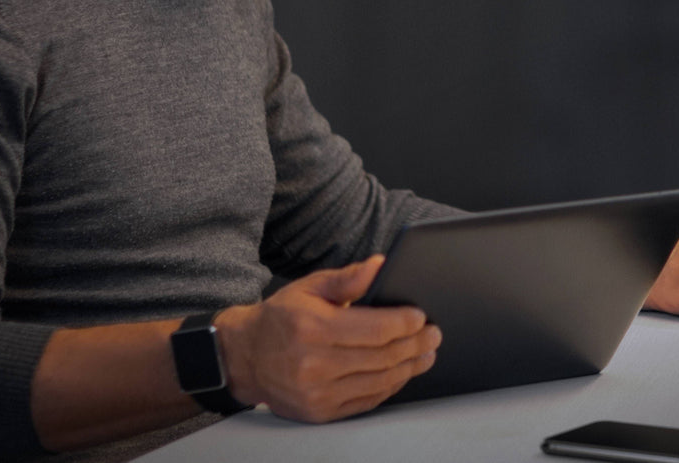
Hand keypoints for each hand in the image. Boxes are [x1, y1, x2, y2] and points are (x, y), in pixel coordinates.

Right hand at [216, 256, 440, 421]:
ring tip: (426, 354)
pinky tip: (402, 373)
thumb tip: (381, 265)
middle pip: (382, 357)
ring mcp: (316, 393)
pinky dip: (389, 386)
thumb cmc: (281, 317)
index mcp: (313, 329)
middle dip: (415, 344)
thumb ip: (348, 278)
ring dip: (409, 368)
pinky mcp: (319, 412)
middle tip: (434, 334)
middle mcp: (314, 365)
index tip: (421, 316)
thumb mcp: (310, 287)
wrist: (244, 357)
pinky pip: (366, 400)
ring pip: (378, 381)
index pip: (375, 329)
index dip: (404, 323)